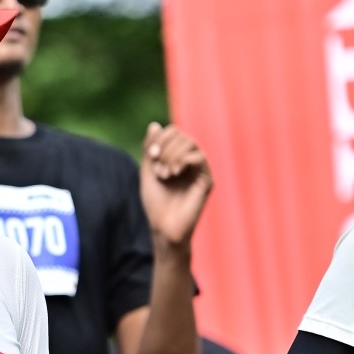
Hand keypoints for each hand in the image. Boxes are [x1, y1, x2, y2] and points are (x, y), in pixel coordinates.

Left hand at [139, 123, 212, 248]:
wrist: (164, 228)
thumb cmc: (156, 203)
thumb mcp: (147, 172)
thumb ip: (150, 149)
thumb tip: (154, 124)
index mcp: (176, 158)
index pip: (172, 131)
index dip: (160, 138)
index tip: (150, 156)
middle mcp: (189, 162)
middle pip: (182, 135)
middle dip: (165, 147)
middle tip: (158, 168)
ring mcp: (199, 170)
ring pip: (191, 143)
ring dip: (173, 154)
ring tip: (165, 173)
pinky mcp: (206, 180)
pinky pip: (200, 157)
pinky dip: (184, 160)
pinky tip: (174, 173)